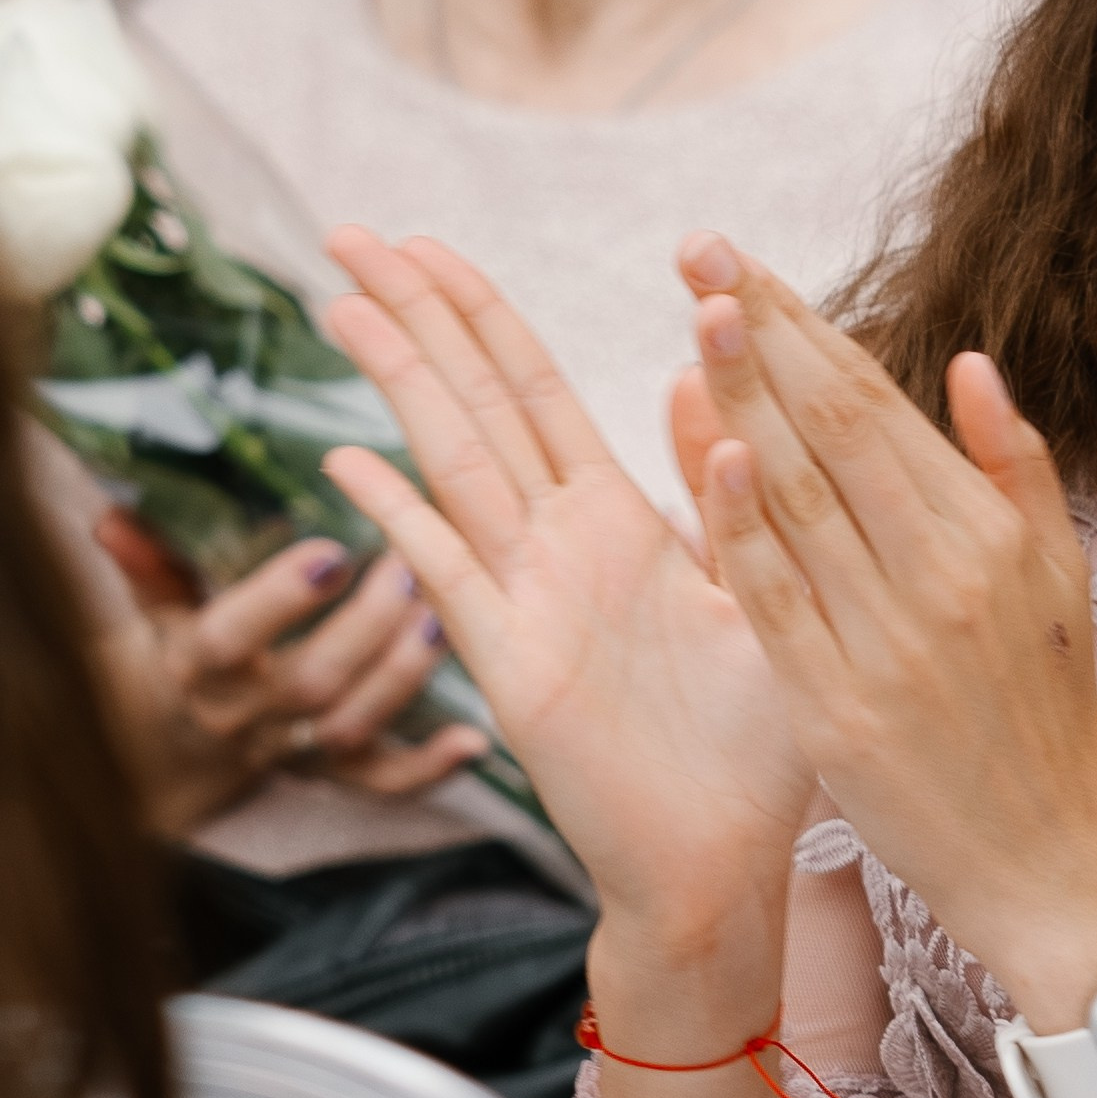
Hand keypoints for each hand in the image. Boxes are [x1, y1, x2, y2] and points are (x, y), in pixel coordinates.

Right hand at [93, 513, 478, 837]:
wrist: (168, 753)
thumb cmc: (173, 654)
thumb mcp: (154, 609)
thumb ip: (145, 562)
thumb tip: (109, 517)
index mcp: (195, 668)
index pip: (227, 638)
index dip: (276, 601)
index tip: (329, 552)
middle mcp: (243, 717)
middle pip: (308, 684)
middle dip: (364, 629)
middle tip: (412, 567)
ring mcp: (291, 750)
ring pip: (348, 729)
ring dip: (401, 679)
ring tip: (444, 617)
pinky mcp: (328, 774)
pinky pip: (378, 785)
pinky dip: (428, 769)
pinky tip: (474, 741)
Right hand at [319, 227, 811, 989]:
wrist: (724, 865)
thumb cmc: (749, 746)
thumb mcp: (755, 585)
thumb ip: (719, 484)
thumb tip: (699, 365)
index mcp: (612, 521)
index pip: (532, 388)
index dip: (479, 313)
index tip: (427, 244)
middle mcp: (555, 548)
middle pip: (472, 402)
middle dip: (415, 315)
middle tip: (350, 232)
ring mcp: (524, 601)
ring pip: (452, 462)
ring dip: (399, 380)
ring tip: (341, 298)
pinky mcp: (514, 663)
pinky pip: (452, 573)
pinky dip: (401, 516)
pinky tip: (347, 458)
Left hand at [673, 237, 1096, 1030]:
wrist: (1052, 865)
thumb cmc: (1050, 717)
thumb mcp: (1060, 580)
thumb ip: (1014, 467)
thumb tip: (966, 360)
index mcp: (986, 532)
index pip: (876, 401)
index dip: (802, 324)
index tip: (740, 263)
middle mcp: (938, 572)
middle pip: (831, 426)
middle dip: (759, 332)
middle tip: (698, 253)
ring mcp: (887, 640)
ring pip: (797, 498)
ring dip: (736, 402)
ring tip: (692, 320)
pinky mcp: (838, 709)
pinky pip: (779, 601)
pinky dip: (743, 528)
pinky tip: (708, 456)